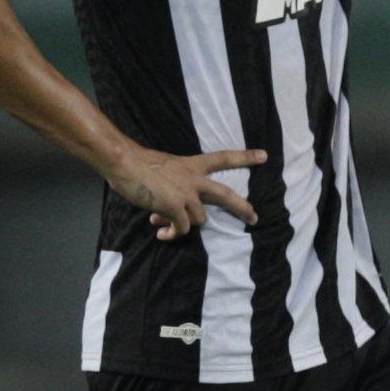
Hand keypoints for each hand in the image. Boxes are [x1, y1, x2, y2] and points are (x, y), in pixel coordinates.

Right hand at [106, 146, 265, 240]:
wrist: (125, 163)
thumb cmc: (139, 163)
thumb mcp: (165, 169)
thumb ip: (174, 187)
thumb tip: (168, 212)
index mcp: (192, 165)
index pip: (223, 158)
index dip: (244, 157)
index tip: (264, 156)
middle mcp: (194, 179)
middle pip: (225, 194)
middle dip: (242, 207)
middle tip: (254, 217)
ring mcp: (186, 194)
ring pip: (199, 219)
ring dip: (184, 226)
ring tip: (163, 226)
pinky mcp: (175, 207)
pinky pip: (182, 229)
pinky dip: (172, 234)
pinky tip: (160, 233)